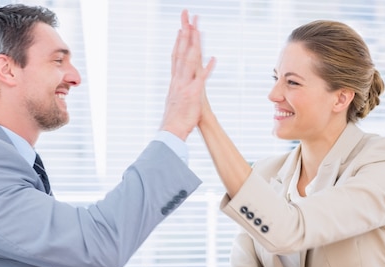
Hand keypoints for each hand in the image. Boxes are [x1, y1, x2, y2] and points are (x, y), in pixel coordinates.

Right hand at [160, 9, 214, 139]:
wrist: (171, 131)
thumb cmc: (176, 119)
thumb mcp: (177, 101)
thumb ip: (180, 91)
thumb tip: (181, 88)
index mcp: (175, 81)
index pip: (176, 56)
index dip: (179, 42)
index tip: (182, 28)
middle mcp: (179, 80)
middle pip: (182, 52)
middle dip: (185, 33)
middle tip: (187, 17)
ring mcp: (185, 85)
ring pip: (190, 60)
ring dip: (194, 44)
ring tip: (197, 28)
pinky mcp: (193, 94)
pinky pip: (201, 79)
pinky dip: (207, 69)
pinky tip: (213, 59)